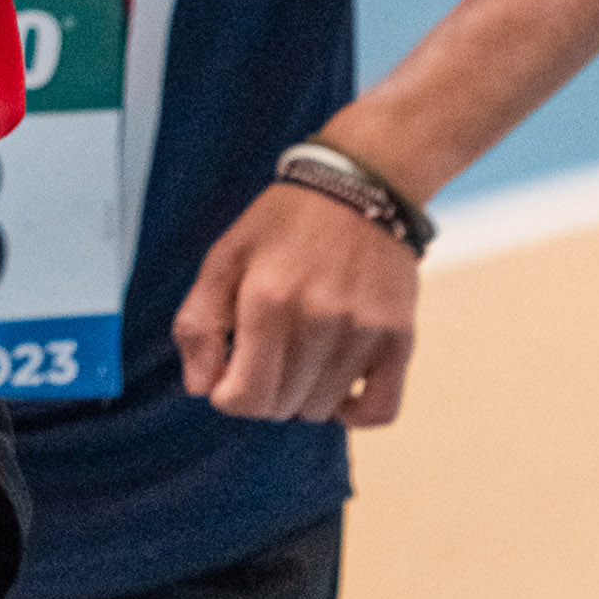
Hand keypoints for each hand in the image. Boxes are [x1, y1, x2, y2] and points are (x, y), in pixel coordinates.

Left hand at [174, 182, 418, 423]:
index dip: (229, 397)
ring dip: (302, 396)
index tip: (230, 378)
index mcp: (268, 298)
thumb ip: (199, 323)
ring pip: (321, 409)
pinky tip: (337, 390)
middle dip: (262, 392)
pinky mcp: (400, 336)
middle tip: (265, 358)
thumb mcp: (224, 257)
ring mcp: (364, 330)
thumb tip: (201, 388)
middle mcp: (320, 318)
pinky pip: (379, 409)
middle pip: (281, 406)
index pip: (247, 396)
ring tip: (299, 358)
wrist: (360, 186)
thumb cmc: (284, 224)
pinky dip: (352, 412)